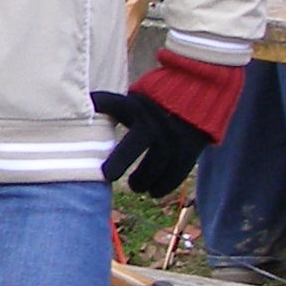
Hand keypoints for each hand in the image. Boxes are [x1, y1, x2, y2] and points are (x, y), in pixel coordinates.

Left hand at [91, 88, 213, 198]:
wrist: (199, 93)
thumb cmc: (157, 100)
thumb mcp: (135, 98)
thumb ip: (114, 107)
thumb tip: (86, 114)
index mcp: (138, 103)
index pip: (115, 105)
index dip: (101, 107)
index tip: (88, 120)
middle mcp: (158, 117)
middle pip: (139, 139)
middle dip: (122, 158)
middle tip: (108, 175)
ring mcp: (176, 132)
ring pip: (160, 159)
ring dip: (146, 177)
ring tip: (135, 186)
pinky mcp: (191, 145)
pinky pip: (178, 169)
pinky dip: (165, 184)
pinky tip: (154, 192)